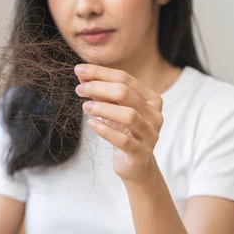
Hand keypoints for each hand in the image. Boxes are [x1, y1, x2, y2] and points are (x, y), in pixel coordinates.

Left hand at [74, 64, 163, 182]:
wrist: (135, 164)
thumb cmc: (124, 131)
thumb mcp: (113, 109)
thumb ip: (101, 92)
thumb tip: (81, 73)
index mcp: (151, 99)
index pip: (125, 78)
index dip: (100, 73)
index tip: (79, 70)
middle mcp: (155, 115)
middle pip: (126, 93)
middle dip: (99, 88)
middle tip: (79, 89)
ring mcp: (150, 135)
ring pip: (128, 115)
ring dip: (102, 108)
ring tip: (84, 107)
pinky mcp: (141, 153)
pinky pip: (124, 140)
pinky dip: (106, 130)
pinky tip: (92, 124)